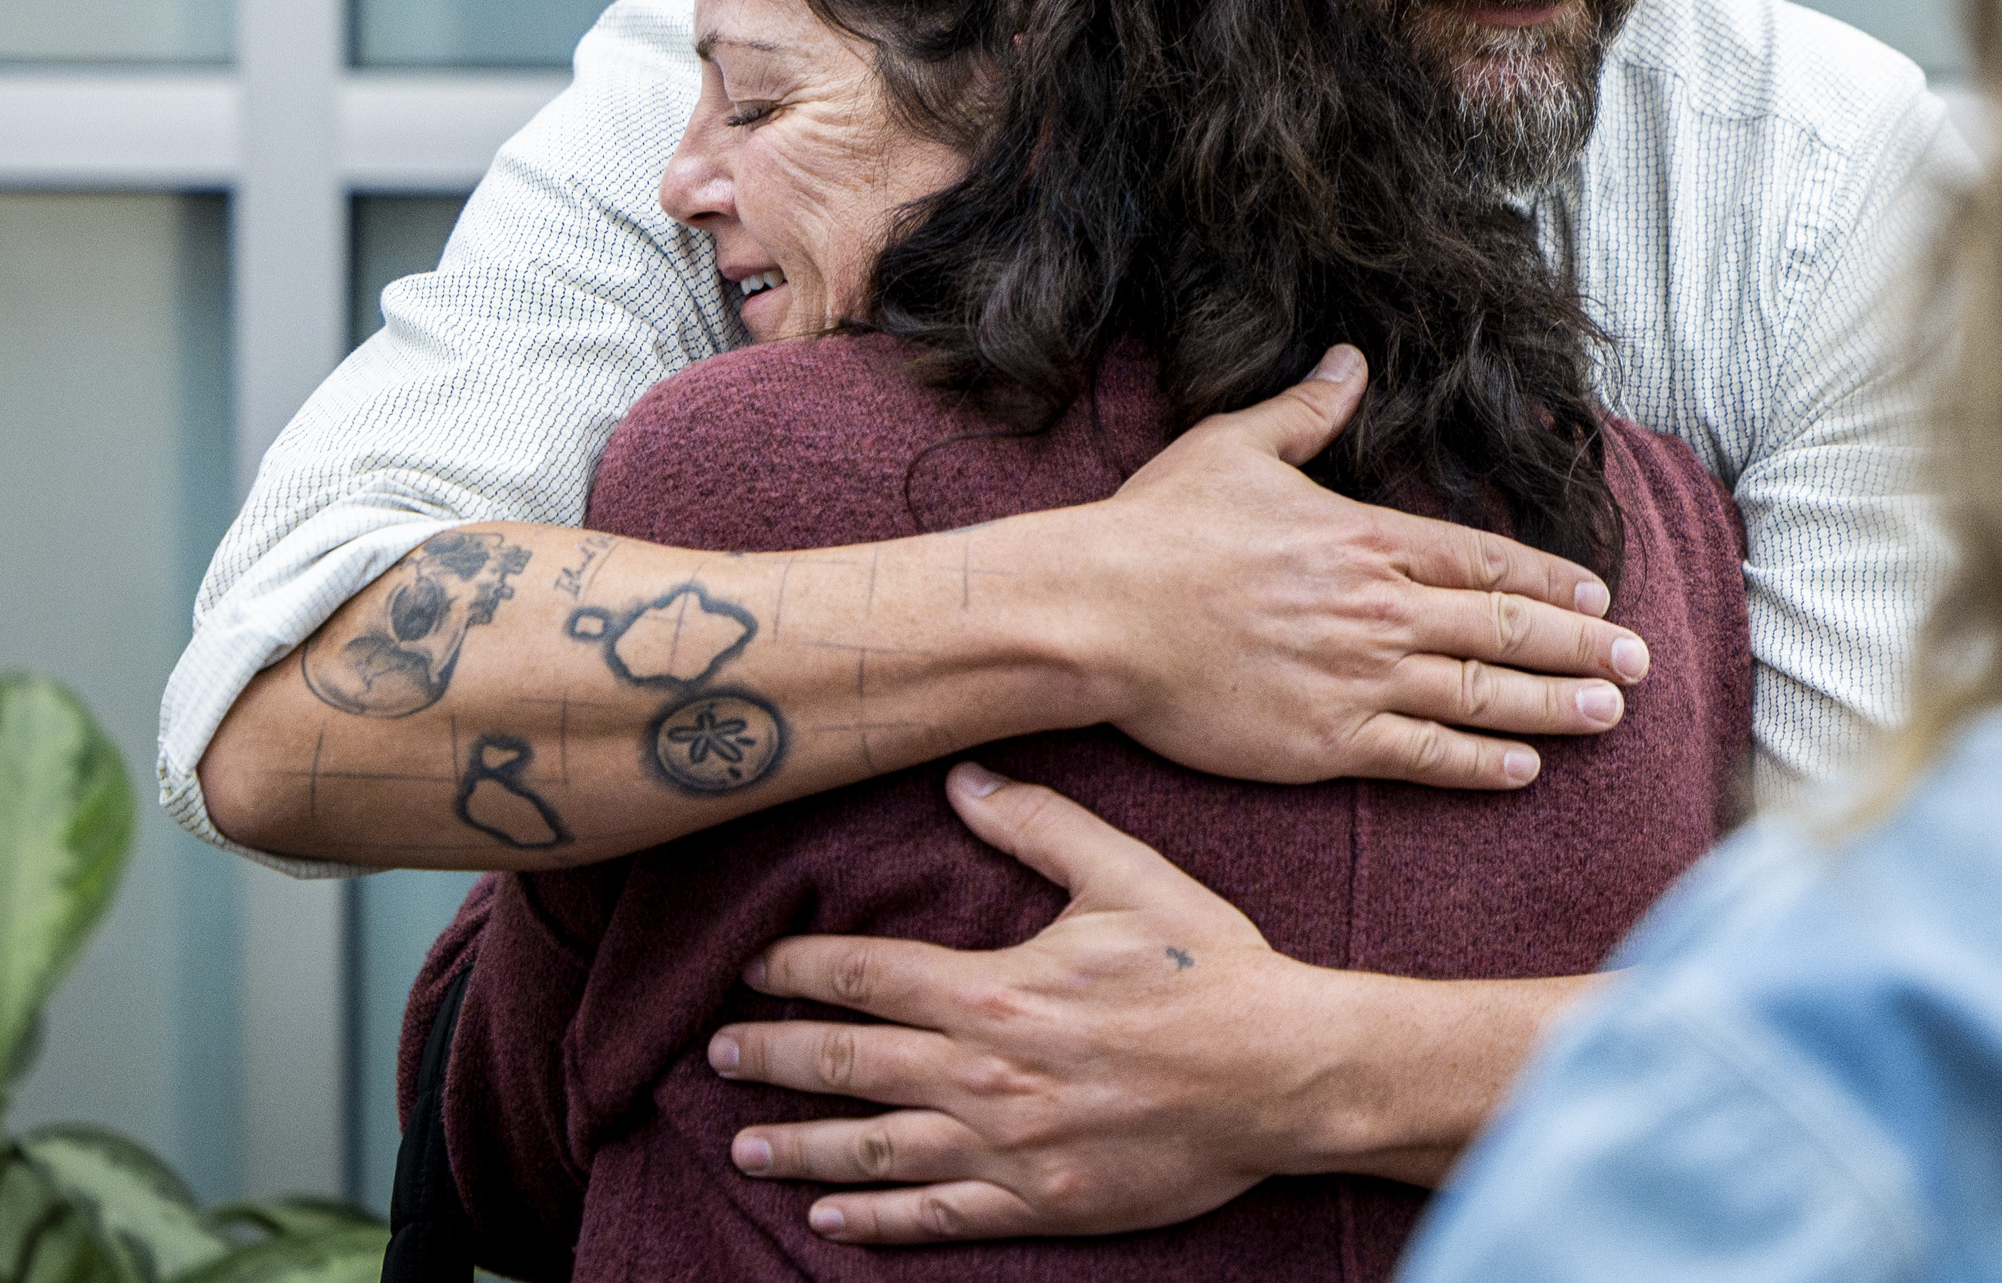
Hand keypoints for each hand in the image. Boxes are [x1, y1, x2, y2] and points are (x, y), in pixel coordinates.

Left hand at [709, 764, 1333, 1242]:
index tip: (753, 967)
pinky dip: (875, 1220)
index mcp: (1000, 993)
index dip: (799, 970)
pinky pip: (937, 1216)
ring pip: (875, 1149)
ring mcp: (1010, 1149)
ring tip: (743, 1141)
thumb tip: (964, 780)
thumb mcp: (1132, 877)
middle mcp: (988, 1077)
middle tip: (716, 1053)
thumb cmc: (1213, 971)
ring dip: (800, 1145)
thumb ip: (1042, 827)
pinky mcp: (1041, 1204)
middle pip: (848, 1064)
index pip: (868, 976)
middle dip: (773, 1056)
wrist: (1284, 1075)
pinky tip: (828, 1216)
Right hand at [1063, 345, 1650, 789]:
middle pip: (1506, 629)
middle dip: (1583, 645)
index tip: (1600, 593)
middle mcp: (1380, 609)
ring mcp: (1358, 679)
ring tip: (1609, 712)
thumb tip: (1349, 362)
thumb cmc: (1159, 528)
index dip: (1551, 579)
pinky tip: (1523, 770)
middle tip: (1640, 662)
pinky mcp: (1325, 742)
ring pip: (1482, 696)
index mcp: (1367, 538)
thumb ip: (1306, 410)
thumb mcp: (1236, 445)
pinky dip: (1480, 765)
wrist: (1098, 614)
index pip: (1485, 560)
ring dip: (1555, 706)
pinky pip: (1423, 757)